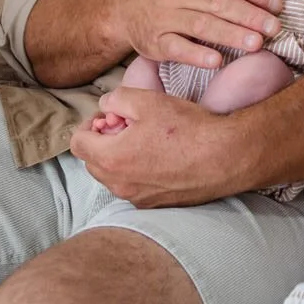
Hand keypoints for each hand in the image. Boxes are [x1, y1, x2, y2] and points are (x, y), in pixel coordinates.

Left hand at [70, 88, 242, 205]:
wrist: (225, 157)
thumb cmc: (187, 128)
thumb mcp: (147, 100)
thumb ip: (116, 99)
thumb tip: (106, 106)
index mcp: (111, 158)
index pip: (78, 142)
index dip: (89, 123)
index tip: (110, 116)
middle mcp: (119, 184)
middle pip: (92, 161)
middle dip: (103, 141)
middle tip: (127, 125)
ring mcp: (137, 197)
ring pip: (113, 176)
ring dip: (119, 157)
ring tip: (145, 140)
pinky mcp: (155, 204)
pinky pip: (133, 187)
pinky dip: (137, 172)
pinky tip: (160, 157)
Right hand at [124, 0, 282, 72]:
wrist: (126, 6)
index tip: (277, 5)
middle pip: (219, 3)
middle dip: (250, 15)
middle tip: (275, 28)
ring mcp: (165, 17)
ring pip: (202, 25)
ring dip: (232, 35)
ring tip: (257, 44)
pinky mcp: (155, 41)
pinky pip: (177, 48)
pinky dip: (197, 55)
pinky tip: (218, 61)